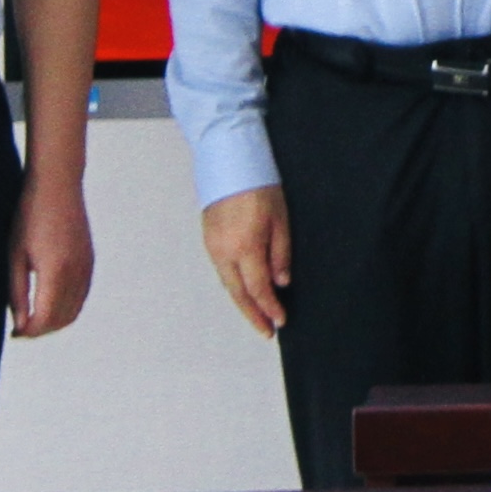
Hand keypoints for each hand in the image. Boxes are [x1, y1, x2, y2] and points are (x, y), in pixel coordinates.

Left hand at [11, 173, 94, 336]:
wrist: (57, 185)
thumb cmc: (29, 216)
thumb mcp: (15, 256)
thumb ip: (17, 294)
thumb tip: (21, 325)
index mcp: (55, 272)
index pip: (44, 320)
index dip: (28, 332)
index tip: (13, 334)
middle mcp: (77, 273)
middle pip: (61, 320)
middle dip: (40, 330)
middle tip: (21, 329)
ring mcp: (87, 267)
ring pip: (74, 311)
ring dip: (54, 321)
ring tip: (32, 318)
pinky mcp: (90, 261)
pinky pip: (81, 296)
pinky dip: (67, 308)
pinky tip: (49, 302)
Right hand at [200, 186, 290, 336]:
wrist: (228, 160)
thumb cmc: (258, 185)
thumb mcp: (280, 219)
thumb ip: (280, 253)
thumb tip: (281, 281)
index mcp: (245, 247)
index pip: (258, 289)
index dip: (270, 308)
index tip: (281, 321)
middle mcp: (224, 251)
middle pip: (238, 293)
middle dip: (252, 315)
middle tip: (266, 330)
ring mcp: (213, 246)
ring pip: (227, 284)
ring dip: (242, 302)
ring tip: (257, 316)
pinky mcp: (208, 239)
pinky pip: (221, 270)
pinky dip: (233, 285)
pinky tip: (243, 290)